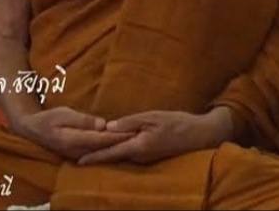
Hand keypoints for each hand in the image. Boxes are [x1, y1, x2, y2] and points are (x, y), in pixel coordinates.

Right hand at [13, 106, 135, 161]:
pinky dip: (108, 148)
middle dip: (121, 142)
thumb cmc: (49, 118)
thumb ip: (83, 120)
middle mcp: (76, 151)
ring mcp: (76, 156)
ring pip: (100, 152)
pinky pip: (95, 153)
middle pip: (103, 148)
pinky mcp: (77, 156)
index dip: (117, 136)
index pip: (101, 139)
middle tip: (139, 135)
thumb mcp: (64, 113)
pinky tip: (118, 144)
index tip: (132, 131)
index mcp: (73, 140)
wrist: (33, 130)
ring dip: (116, 146)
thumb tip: (103, 125)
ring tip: (133, 139)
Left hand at [76, 108, 233, 165]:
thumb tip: (108, 127)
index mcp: (139, 146)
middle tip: (78, 152)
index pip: (111, 153)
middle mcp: (140, 156)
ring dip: (108, 152)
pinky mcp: (151, 156)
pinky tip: (113, 145)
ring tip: (90, 148)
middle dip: (97, 154)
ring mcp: (146, 158)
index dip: (94, 157)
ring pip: (122, 155)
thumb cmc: (178, 123)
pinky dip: (120, 150)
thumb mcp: (153, 117)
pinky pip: (131, 154)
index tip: (79, 161)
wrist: (200, 135)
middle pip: (115, 156)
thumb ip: (130, 122)